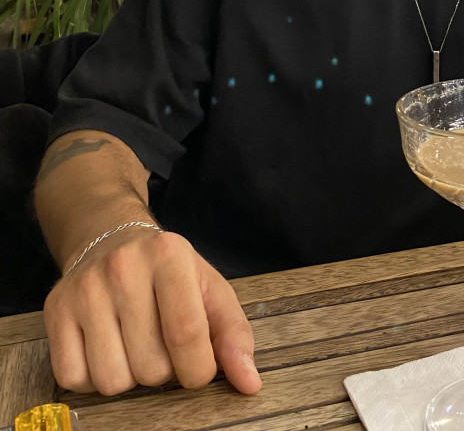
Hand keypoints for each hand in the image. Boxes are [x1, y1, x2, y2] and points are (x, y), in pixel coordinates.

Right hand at [44, 229, 260, 395]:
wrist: (113, 239)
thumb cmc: (169, 271)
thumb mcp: (209, 289)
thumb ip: (234, 334)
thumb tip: (249, 383)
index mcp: (169, 255)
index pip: (186, 333)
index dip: (198, 369)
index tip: (199, 369)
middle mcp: (122, 268)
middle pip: (150, 366)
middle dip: (163, 369)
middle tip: (160, 341)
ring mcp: (84, 289)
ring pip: (112, 381)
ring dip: (129, 376)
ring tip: (134, 343)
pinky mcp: (55, 311)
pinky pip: (74, 379)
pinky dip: (93, 377)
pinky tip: (106, 347)